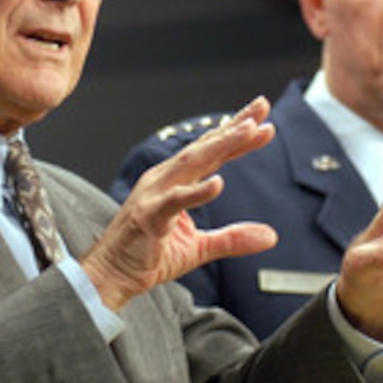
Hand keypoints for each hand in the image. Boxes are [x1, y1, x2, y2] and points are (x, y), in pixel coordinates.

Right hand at [82, 97, 278, 310]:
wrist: (111, 275)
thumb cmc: (148, 255)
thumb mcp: (200, 248)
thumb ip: (234, 238)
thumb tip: (271, 236)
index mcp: (175, 181)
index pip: (211, 151)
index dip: (236, 133)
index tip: (262, 119)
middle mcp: (165, 179)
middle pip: (205, 146)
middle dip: (234, 126)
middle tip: (261, 107)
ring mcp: (155, 194)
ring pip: (193, 162)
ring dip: (222, 144)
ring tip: (247, 131)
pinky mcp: (149, 215)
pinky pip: (175, 200)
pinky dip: (197, 191)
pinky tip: (218, 184)